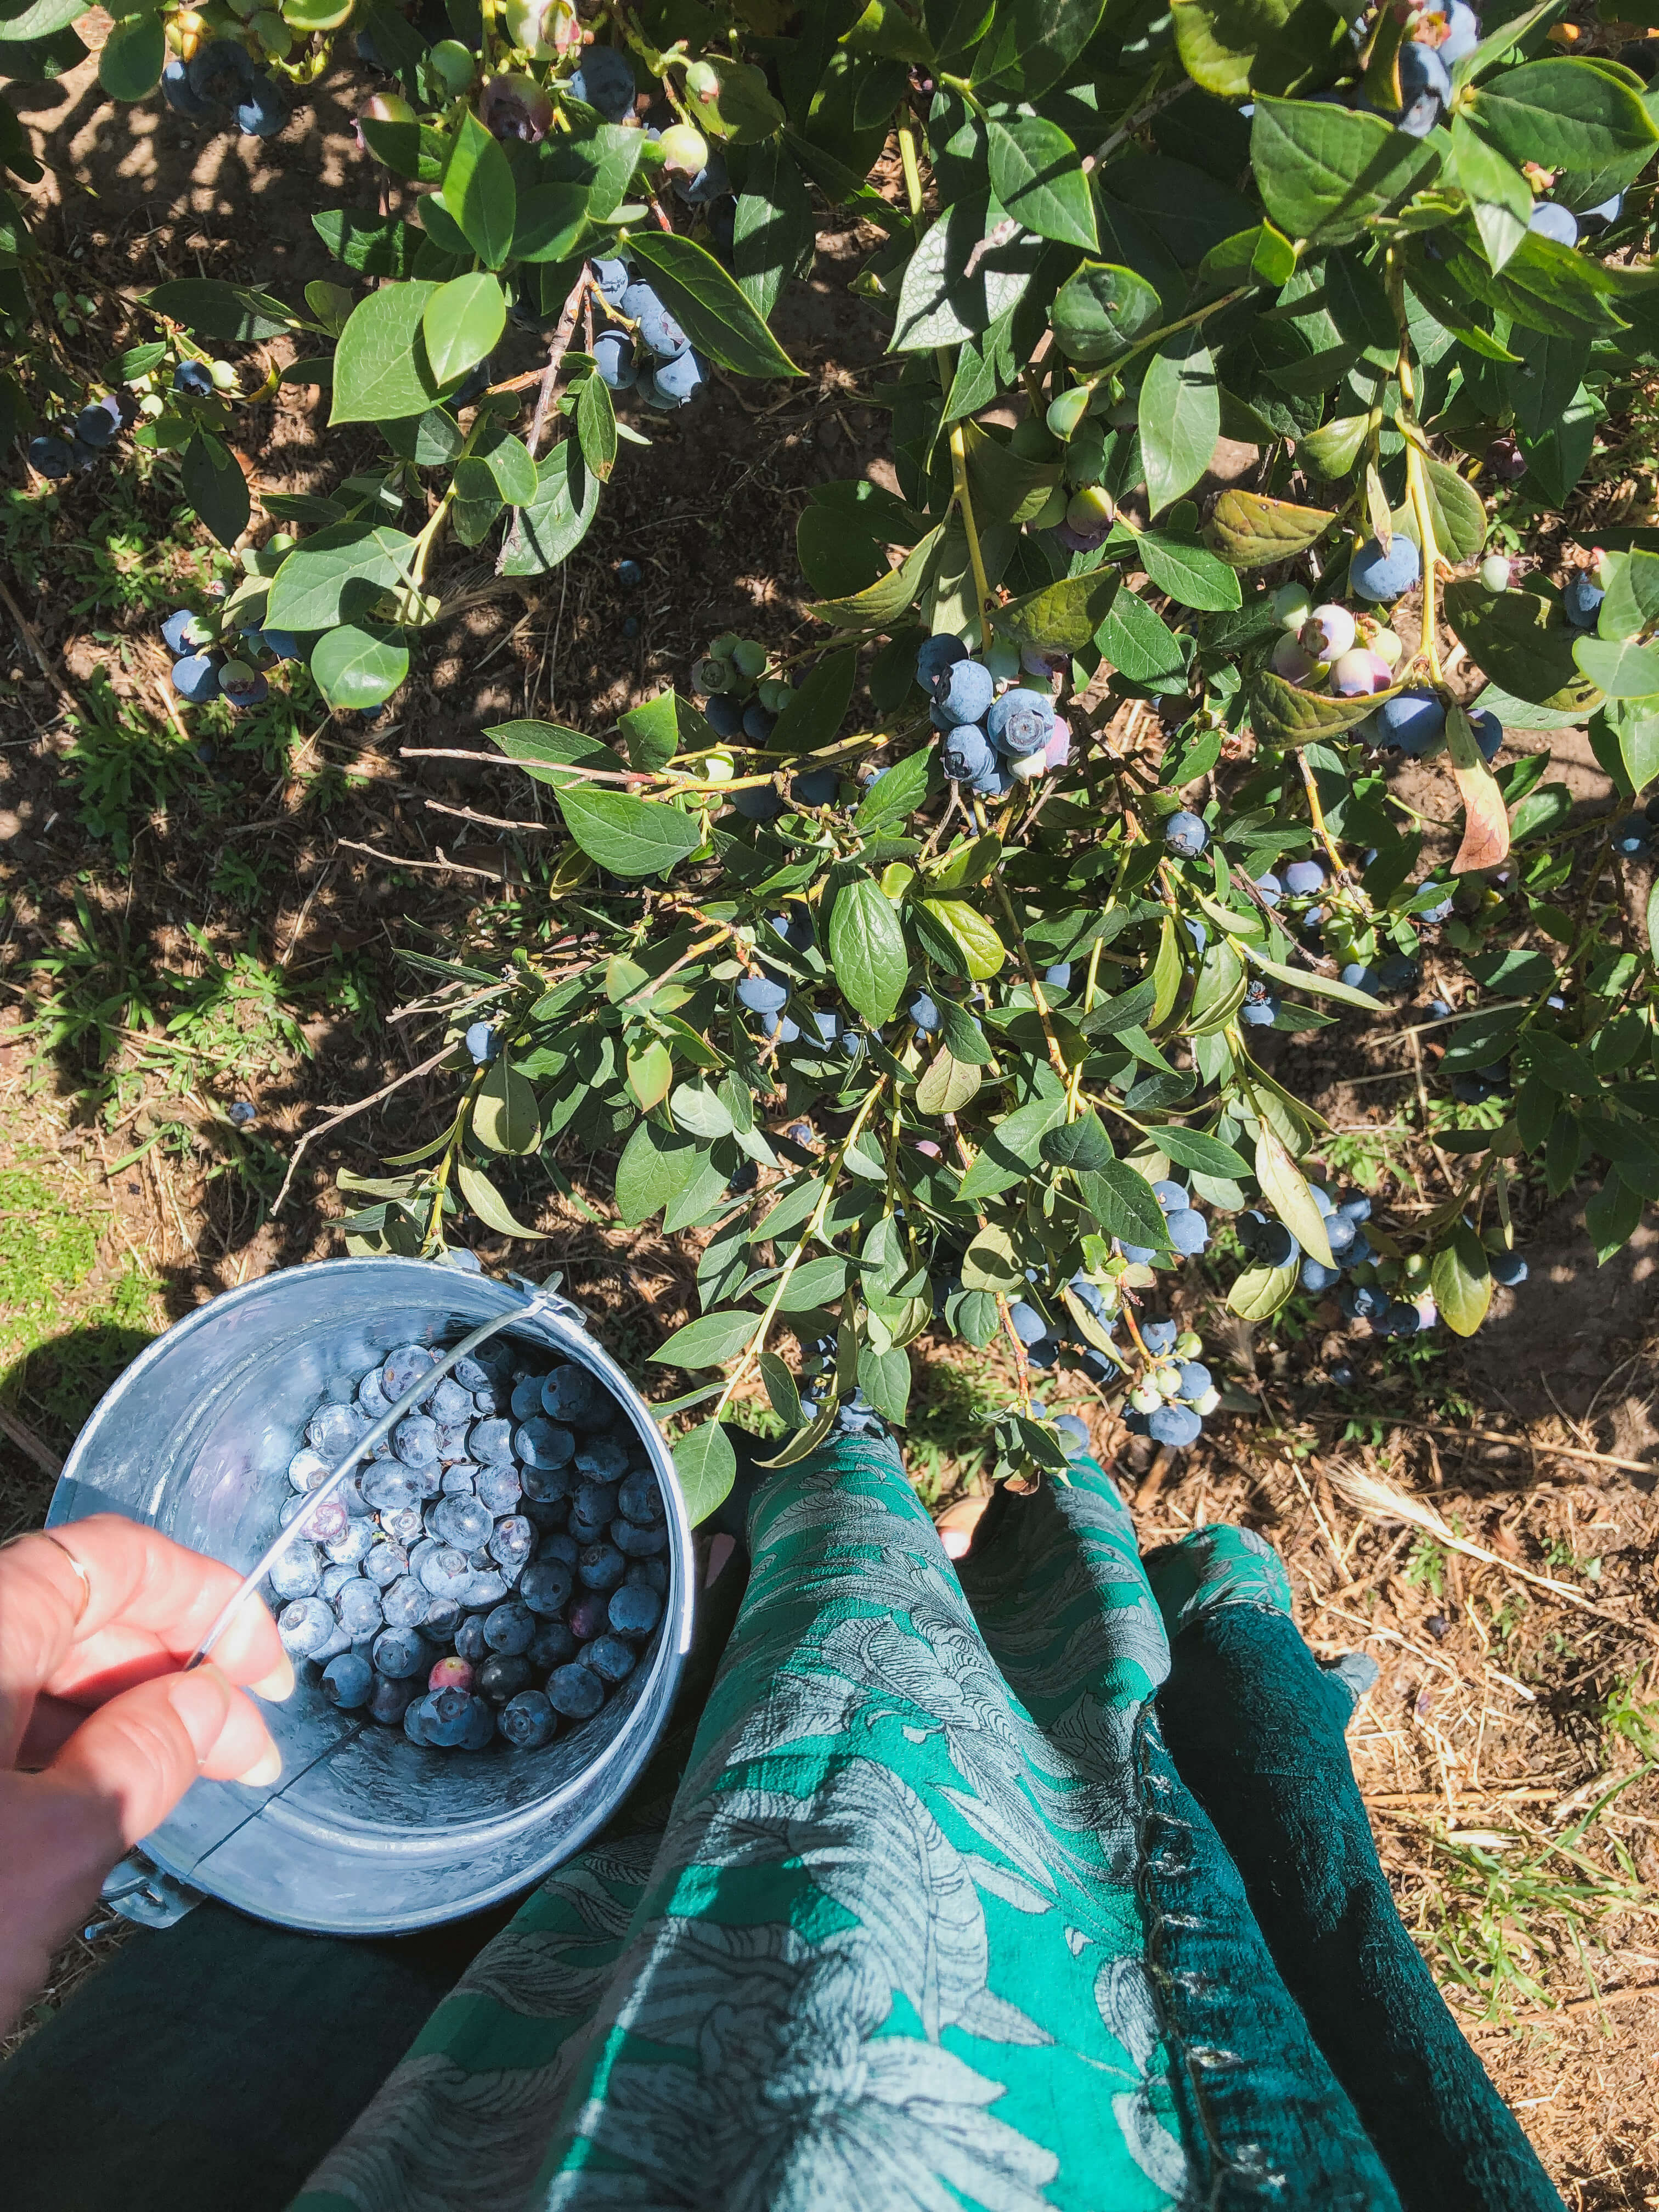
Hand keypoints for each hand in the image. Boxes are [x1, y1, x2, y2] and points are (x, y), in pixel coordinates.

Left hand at [0, 1516, 291, 2032]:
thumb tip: (214, 1703)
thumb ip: (153, 1750)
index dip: (203, 1597)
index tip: (264, 1664)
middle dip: (170, 1664)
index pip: (109, 1558)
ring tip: (191, 1777)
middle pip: (71, 1612)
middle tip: (244, 1741)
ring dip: (119, 1714)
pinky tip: (108, 1802)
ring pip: (29, 1675)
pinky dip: (58, 1754)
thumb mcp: (61, 1842)